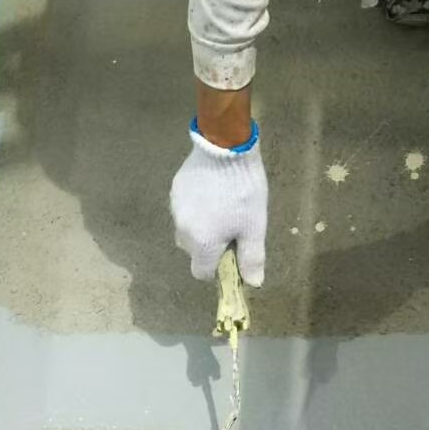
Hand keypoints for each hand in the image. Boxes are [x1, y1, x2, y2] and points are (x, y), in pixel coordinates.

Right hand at [170, 122, 268, 286]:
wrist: (225, 146)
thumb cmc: (243, 190)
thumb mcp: (254, 226)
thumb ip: (251, 258)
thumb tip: (253, 283)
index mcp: (201, 243)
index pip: (202, 272)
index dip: (217, 269)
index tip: (231, 254)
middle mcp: (182, 230)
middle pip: (193, 251)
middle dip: (209, 246)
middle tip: (231, 226)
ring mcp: (175, 208)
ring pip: (187, 229)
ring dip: (201, 226)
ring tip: (222, 206)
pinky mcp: (174, 189)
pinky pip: (184, 209)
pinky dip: (195, 208)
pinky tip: (212, 192)